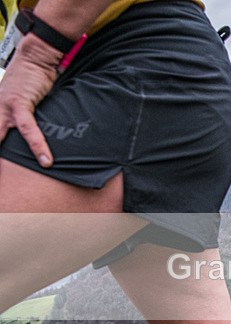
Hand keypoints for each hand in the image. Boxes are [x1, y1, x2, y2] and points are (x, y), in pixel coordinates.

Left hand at [0, 34, 61, 166]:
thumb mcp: (20, 102)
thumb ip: (20, 119)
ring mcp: (3, 106)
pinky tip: (46, 160)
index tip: (2, 171)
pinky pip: (27, 129)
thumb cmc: (29, 79)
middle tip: (1, 178)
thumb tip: (29, 136)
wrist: (35, 57)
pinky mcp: (18, 103)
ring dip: (4, 160)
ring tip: (8, 178)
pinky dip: (37, 145)